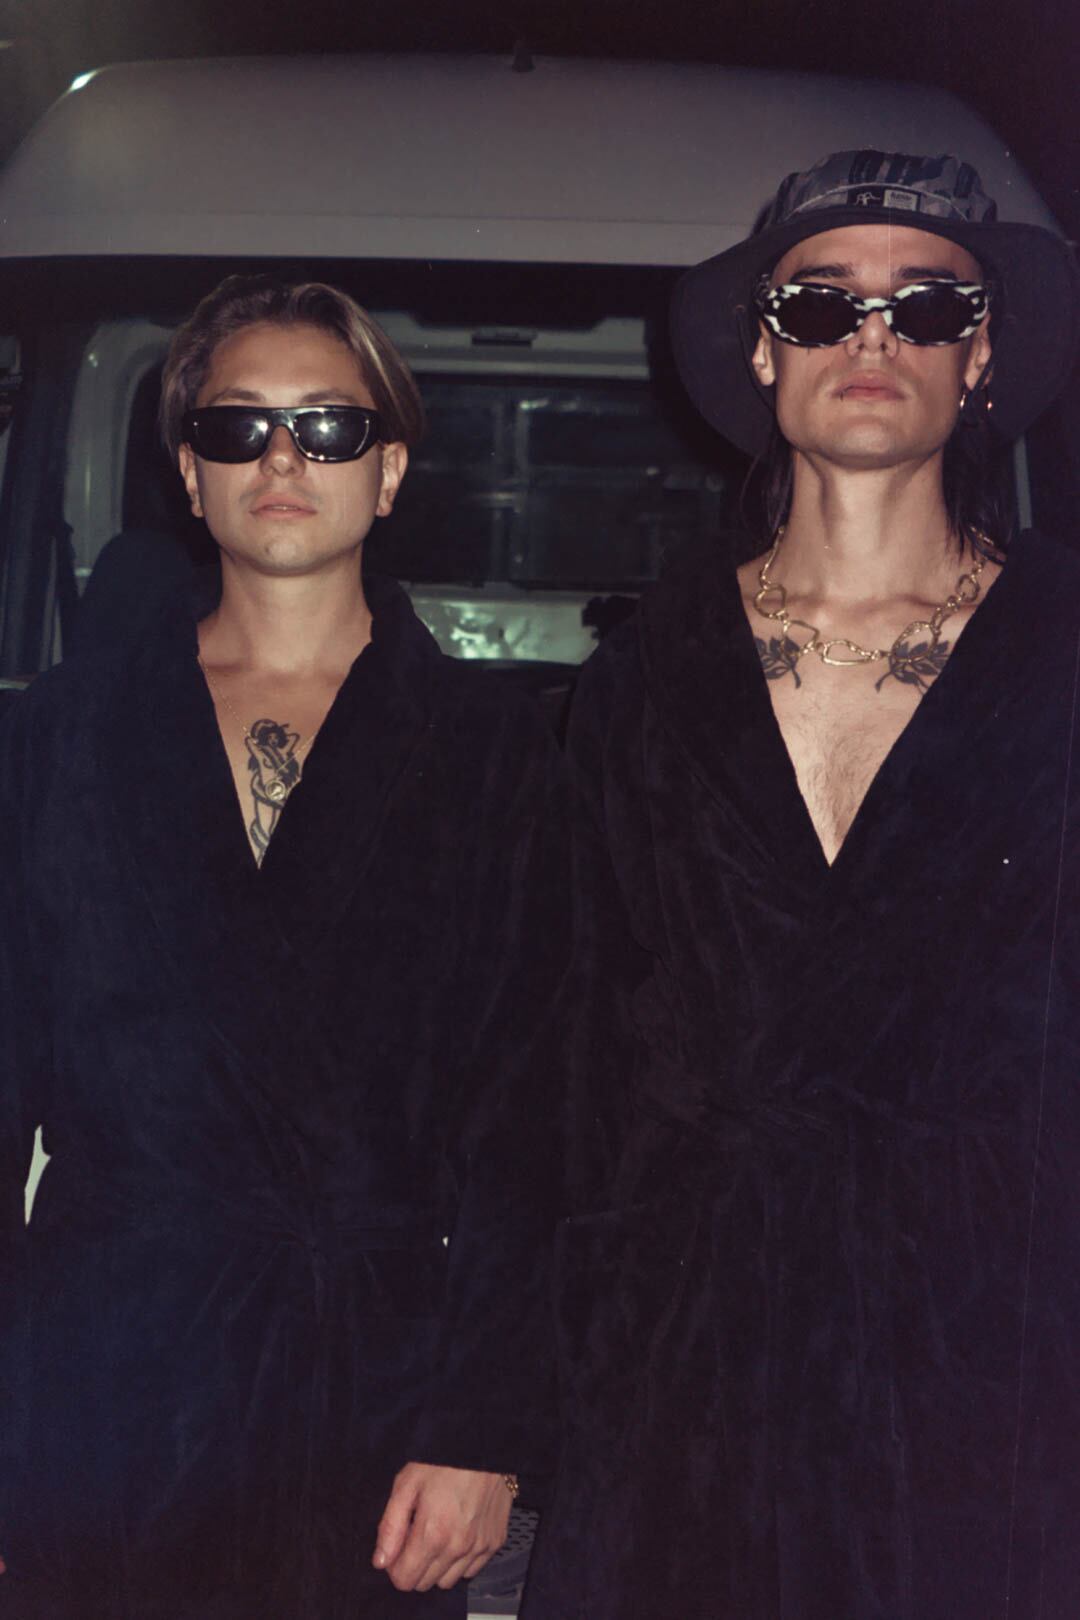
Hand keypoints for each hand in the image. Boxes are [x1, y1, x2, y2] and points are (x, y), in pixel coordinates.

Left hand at [372, 1461, 511, 1590]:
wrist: (485, 1444)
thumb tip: (381, 1561)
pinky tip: (457, 1533)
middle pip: (424, 1583)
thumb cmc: (445, 1459)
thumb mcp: (407, 1483)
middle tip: (417, 1533)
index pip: (405, 1580)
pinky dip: (460, 1560)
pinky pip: (471, 1570)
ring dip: (437, 1565)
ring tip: (438, 1533)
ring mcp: (479, 1547)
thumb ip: (390, 1527)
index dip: (395, 1566)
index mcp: (433, 1534)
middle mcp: (458, 1547)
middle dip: (414, 1564)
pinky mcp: (495, 1542)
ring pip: (448, 1581)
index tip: (399, 1545)